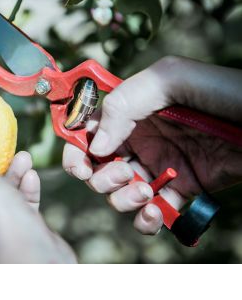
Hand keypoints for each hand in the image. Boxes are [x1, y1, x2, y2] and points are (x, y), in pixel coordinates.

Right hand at [63, 56, 241, 235]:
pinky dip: (146, 220)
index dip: (75, 146)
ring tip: (145, 190)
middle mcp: (140, 139)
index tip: (79, 161)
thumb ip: (125, 103)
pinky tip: (156, 212)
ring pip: (119, 192)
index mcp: (131, 110)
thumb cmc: (224, 92)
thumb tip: (98, 145)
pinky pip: (152, 212)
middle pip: (97, 165)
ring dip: (121, 198)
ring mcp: (159, 165)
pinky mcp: (182, 189)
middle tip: (124, 171)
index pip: (88, 128)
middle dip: (98, 175)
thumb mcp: (171, 79)